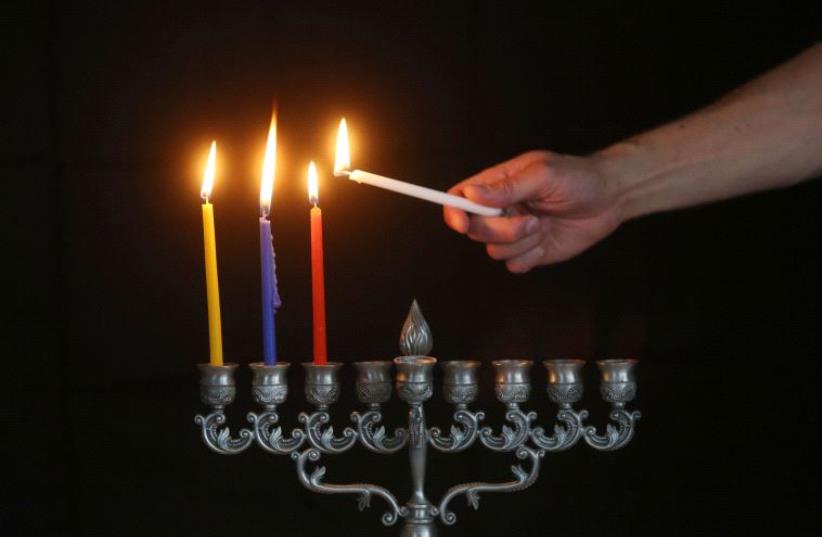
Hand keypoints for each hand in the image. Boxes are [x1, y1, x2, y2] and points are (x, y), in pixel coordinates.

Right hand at [444, 151, 623, 272]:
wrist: (609, 199)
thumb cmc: (577, 178)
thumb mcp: (542, 175)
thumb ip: (506, 187)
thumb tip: (470, 194)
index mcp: (497, 185)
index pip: (460, 198)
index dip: (454, 212)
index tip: (463, 222)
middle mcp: (500, 210)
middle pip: (474, 229)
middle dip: (500, 229)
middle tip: (531, 220)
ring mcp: (513, 233)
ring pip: (494, 250)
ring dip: (520, 242)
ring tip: (543, 225)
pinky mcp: (529, 253)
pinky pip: (514, 265)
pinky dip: (530, 257)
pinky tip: (547, 242)